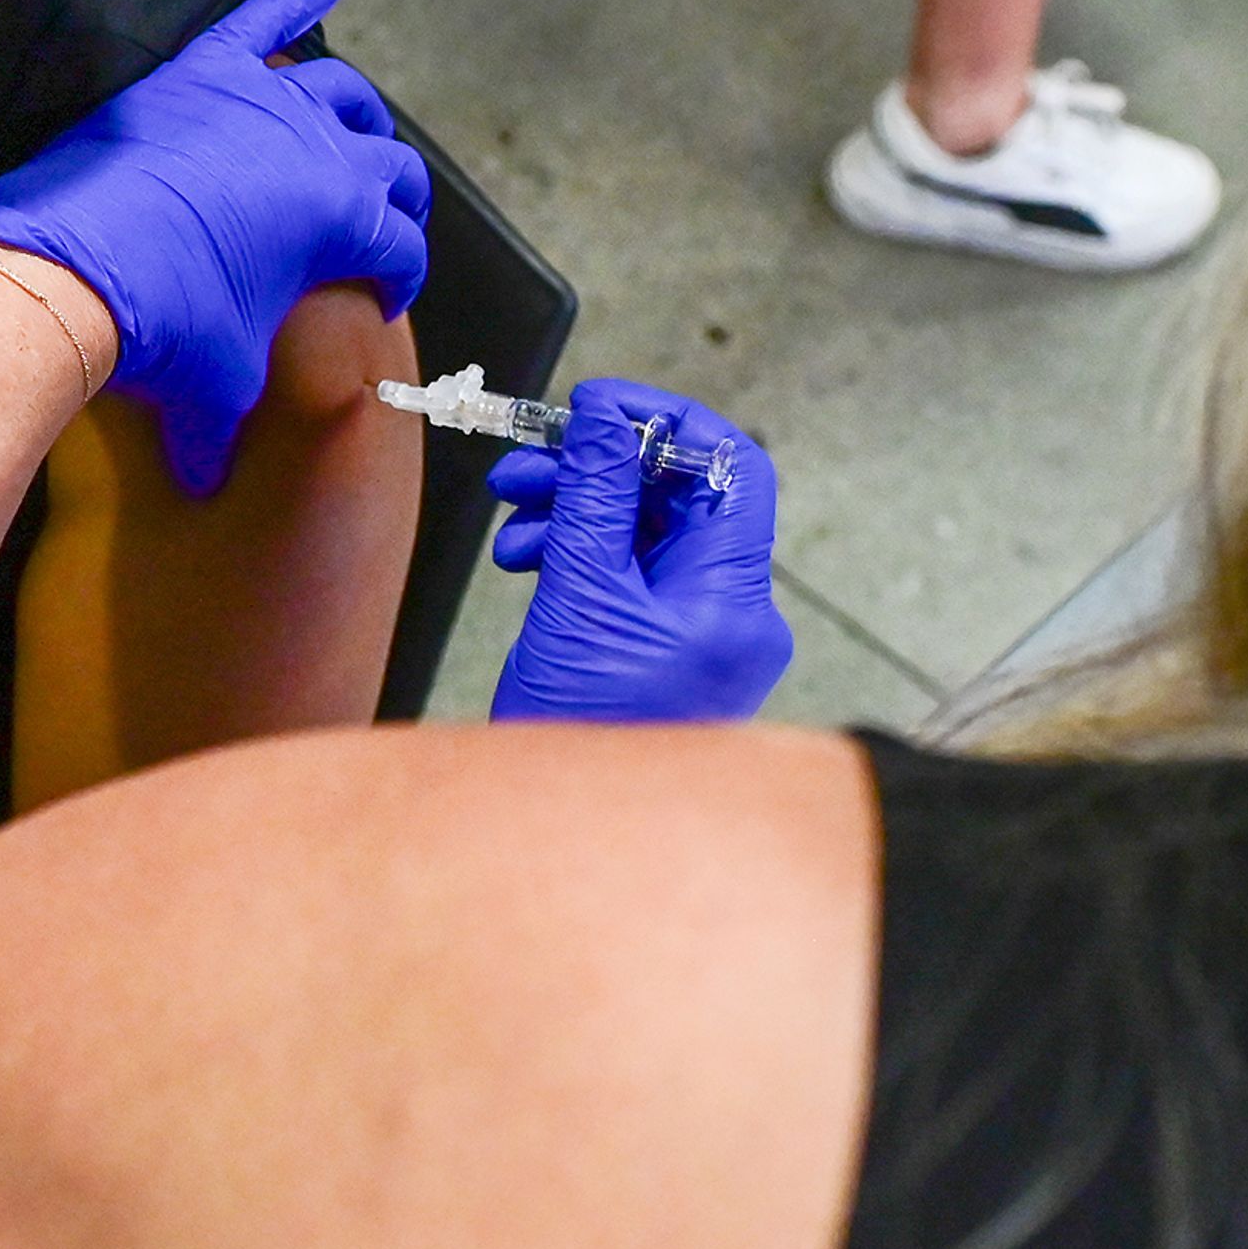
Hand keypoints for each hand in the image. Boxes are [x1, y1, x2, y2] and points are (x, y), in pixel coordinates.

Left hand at [0, 0, 431, 495]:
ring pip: (340, 87)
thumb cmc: (156, 329)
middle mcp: (319, 147)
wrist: (67, 274)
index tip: (377, 295)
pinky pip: (258, 17)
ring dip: (359, 108)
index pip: (400, 245)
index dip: (397, 277)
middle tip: (380, 222)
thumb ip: (226, 421)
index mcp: (344, 218)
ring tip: (358, 126)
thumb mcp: (218, 384)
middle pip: (389, 163)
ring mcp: (260, 100)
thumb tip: (204, 474)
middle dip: (396, 197)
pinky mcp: (199, 72)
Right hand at [488, 380, 791, 723]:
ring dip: (578, 509)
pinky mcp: (664, 656)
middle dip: (600, 469)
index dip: (664, 422)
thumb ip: (596, 493)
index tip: (596, 407)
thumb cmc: (579, 744)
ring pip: (647, 534)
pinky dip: (579, 553)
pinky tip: (529, 558)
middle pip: (681, 497)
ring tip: (516, 512)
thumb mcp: (578, 597)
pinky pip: (631, 577)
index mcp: (731, 600)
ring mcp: (700, 640)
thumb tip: (607, 413)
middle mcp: (730, 617)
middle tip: (532, 461)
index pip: (729, 467)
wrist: (559, 841)